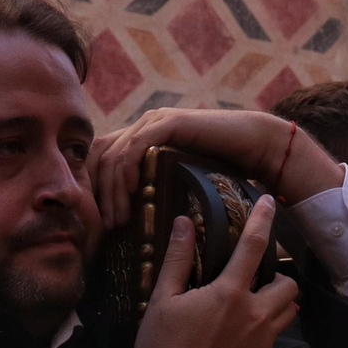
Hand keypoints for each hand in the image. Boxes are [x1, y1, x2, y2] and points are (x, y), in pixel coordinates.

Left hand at [91, 109, 341, 226]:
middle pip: (99, 156)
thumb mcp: (178, 183)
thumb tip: (130, 225)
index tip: (96, 222)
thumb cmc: (222, 169)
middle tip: (102, 226)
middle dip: (97, 193)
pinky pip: (137, 145)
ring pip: (115, 154)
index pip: (99, 158)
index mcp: (140, 137)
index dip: (92, 188)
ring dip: (112, 190)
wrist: (255, 146)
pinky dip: (128, 170)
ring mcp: (154, 121)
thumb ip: (155, 191)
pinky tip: (132, 194)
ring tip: (117, 220)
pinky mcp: (169, 122)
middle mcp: (143, 125)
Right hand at [131, 196, 298, 347]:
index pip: (255, 246)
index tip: (272, 202)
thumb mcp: (161, 301)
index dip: (265, 220)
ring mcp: (263, 341)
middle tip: (257, 279)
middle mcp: (255, 313)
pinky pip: (276, 337)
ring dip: (279, 301)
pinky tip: (244, 335)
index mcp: (230, 293)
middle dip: (279, 276)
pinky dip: (268, 328)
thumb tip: (184, 223)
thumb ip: (176, 260)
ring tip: (256, 304)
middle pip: (288, 284)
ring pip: (289, 311)